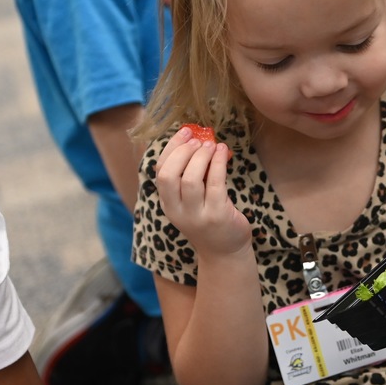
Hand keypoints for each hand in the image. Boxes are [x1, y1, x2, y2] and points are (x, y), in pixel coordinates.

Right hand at [154, 126, 252, 257]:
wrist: (225, 252)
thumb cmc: (210, 220)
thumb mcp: (191, 202)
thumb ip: (189, 177)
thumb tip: (196, 140)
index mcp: (168, 204)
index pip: (160, 171)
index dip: (171, 148)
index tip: (185, 132)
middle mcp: (177, 211)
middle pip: (169, 175)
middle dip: (183, 152)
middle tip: (199, 140)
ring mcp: (196, 215)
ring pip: (190, 179)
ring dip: (201, 156)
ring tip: (212, 145)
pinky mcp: (217, 215)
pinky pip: (214, 183)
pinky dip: (218, 163)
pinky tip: (223, 152)